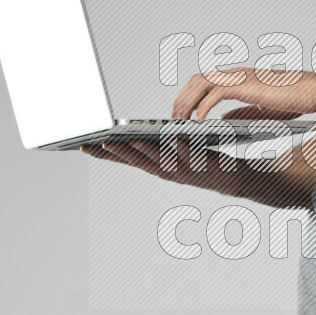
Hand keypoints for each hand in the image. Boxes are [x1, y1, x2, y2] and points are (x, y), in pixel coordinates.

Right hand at [81, 136, 239, 191]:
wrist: (231, 179)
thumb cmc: (198, 163)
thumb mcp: (171, 158)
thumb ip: (154, 149)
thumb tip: (133, 135)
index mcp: (156, 168)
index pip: (126, 161)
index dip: (105, 156)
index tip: (84, 147)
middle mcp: (166, 172)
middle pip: (138, 162)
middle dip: (118, 153)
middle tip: (100, 143)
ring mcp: (183, 169)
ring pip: (159, 159)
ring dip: (142, 150)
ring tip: (127, 140)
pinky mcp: (201, 164)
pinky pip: (188, 154)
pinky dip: (178, 146)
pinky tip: (170, 137)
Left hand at [171, 67, 315, 120]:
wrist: (314, 91)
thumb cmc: (295, 98)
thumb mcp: (261, 110)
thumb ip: (239, 113)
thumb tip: (219, 120)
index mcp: (240, 79)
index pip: (205, 81)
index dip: (189, 96)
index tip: (181, 112)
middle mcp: (236, 74)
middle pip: (197, 79)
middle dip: (181, 98)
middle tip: (173, 118)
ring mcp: (240, 77)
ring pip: (201, 82)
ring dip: (187, 100)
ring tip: (180, 119)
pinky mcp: (246, 85)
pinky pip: (216, 92)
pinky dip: (204, 105)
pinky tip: (199, 119)